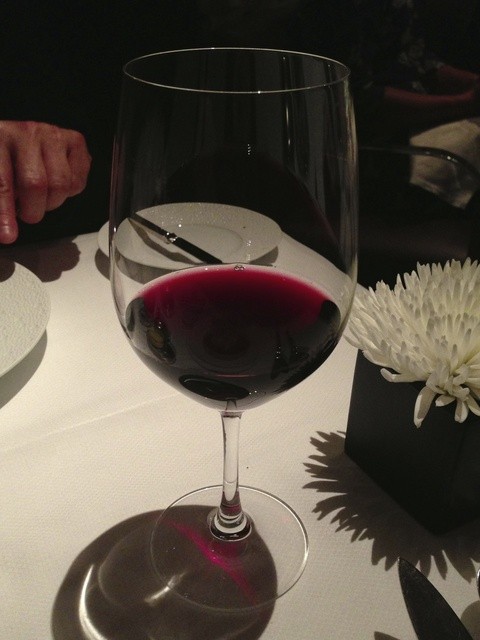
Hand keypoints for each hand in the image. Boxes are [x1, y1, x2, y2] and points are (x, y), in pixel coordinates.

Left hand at [0, 121, 91, 243]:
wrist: (19, 140)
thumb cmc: (6, 160)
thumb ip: (0, 201)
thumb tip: (4, 232)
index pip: (3, 182)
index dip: (5, 212)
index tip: (8, 236)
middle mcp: (26, 132)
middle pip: (37, 184)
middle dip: (33, 210)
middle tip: (27, 214)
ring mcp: (53, 134)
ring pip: (62, 184)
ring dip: (52, 202)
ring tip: (41, 199)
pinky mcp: (74, 141)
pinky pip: (78, 180)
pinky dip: (70, 192)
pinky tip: (56, 187)